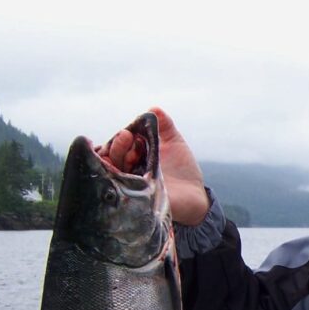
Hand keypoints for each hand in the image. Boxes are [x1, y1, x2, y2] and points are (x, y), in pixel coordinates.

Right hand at [98, 107, 210, 225]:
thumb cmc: (184, 170)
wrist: (196, 194)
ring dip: (117, 156)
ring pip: (112, 172)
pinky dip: (119, 178)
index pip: (118, 148)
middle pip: (112, 159)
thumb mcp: (174, 143)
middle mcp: (129, 172)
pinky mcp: (136, 200)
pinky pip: (121, 191)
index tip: (129, 132)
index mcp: (135, 159)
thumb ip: (165, 126)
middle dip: (117, 145)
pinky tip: (125, 169)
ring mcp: (130, 187)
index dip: (120, 140)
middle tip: (127, 136)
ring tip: (129, 146)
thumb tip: (154, 109)